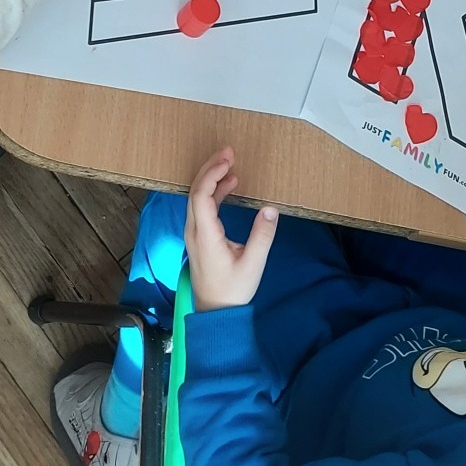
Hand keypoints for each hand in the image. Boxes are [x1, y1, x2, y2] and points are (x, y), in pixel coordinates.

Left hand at [184, 147, 277, 311]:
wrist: (216, 312)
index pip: (202, 196)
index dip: (212, 174)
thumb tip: (271, 209)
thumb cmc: (233, 289)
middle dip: (210, 169)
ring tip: (230, 163)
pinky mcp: (199, 237)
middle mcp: (194, 231)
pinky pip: (202, 207)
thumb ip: (262, 236)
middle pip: (195, 192)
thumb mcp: (253, 264)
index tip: (228, 160)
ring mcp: (194, 234)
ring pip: (197, 198)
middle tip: (229, 152)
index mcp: (205, 235)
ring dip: (211, 178)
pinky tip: (230, 185)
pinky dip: (214, 193)